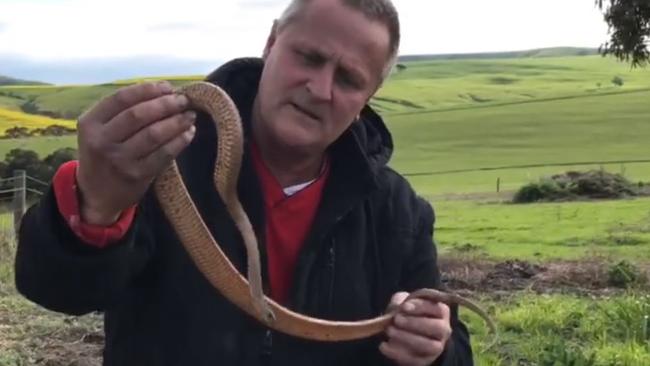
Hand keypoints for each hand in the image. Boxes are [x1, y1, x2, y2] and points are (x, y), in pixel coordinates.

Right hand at [75, 81, 196, 224]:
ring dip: (176, 122)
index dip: (147, 90)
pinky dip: (179, 141)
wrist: (96, 195)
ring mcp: (119, 160)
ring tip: (189, 115)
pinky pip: (163, 154)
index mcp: (90, 123)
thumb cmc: (104, 154)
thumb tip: (164, 90)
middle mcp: (102, 141)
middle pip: (138, 115)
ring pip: (153, 134)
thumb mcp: (100, 130)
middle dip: (165, 104)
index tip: (167, 87)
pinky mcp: (137, 176)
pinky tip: (188, 133)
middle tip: (184, 100)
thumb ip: (123, 111)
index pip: (121, 98)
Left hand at [379, 292, 451, 365]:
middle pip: (437, 328)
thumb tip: (397, 307)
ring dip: (407, 338)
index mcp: (441, 313)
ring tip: (389, 331)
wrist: (405, 335)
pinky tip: (384, 345)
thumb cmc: (407, 314)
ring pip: (429, 345)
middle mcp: (443, 331)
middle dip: (415, 323)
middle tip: (396, 319)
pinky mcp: (424, 361)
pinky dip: (397, 353)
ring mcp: (436, 347)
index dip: (422, 307)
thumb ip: (401, 300)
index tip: (404, 307)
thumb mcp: (404, 302)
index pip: (439, 309)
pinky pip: (415, 360)